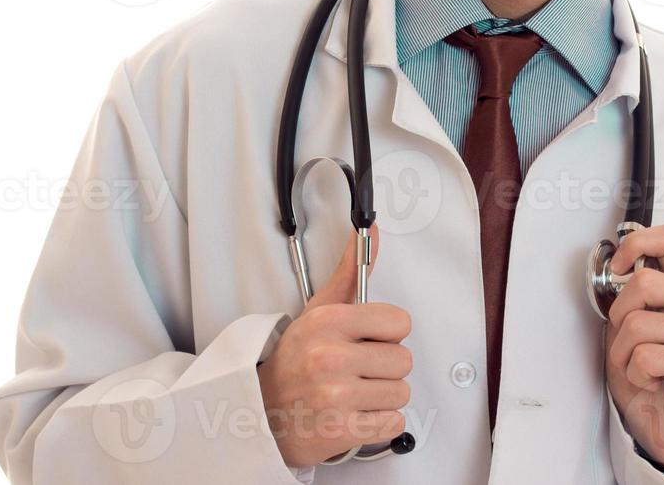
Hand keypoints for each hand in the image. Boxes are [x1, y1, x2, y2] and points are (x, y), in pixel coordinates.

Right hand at [257, 222, 412, 467]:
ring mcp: (335, 397)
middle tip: (356, 371)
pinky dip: (378, 423)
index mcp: (328, 323)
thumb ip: (349, 273)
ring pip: (401, 393)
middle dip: (384, 368)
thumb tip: (371, 231)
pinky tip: (354, 414)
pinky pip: (393, 423)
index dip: (387, 334)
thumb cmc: (294, 362)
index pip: (400, 323)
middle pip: (404, 361)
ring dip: (381, 397)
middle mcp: (330, 358)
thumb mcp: (317, 312)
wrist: (259, 414)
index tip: (368, 340)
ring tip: (352, 394)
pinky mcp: (341, 432)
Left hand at [605, 223, 663, 474]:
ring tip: (641, 370)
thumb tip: (616, 268)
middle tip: (628, 345)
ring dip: (623, 353)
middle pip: (643, 281)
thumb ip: (631, 296)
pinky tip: (654, 383)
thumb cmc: (649, 377)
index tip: (616, 268)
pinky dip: (636, 374)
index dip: (636, 243)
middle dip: (618, 317)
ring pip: (638, 323)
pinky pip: (645, 356)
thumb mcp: (631, 328)